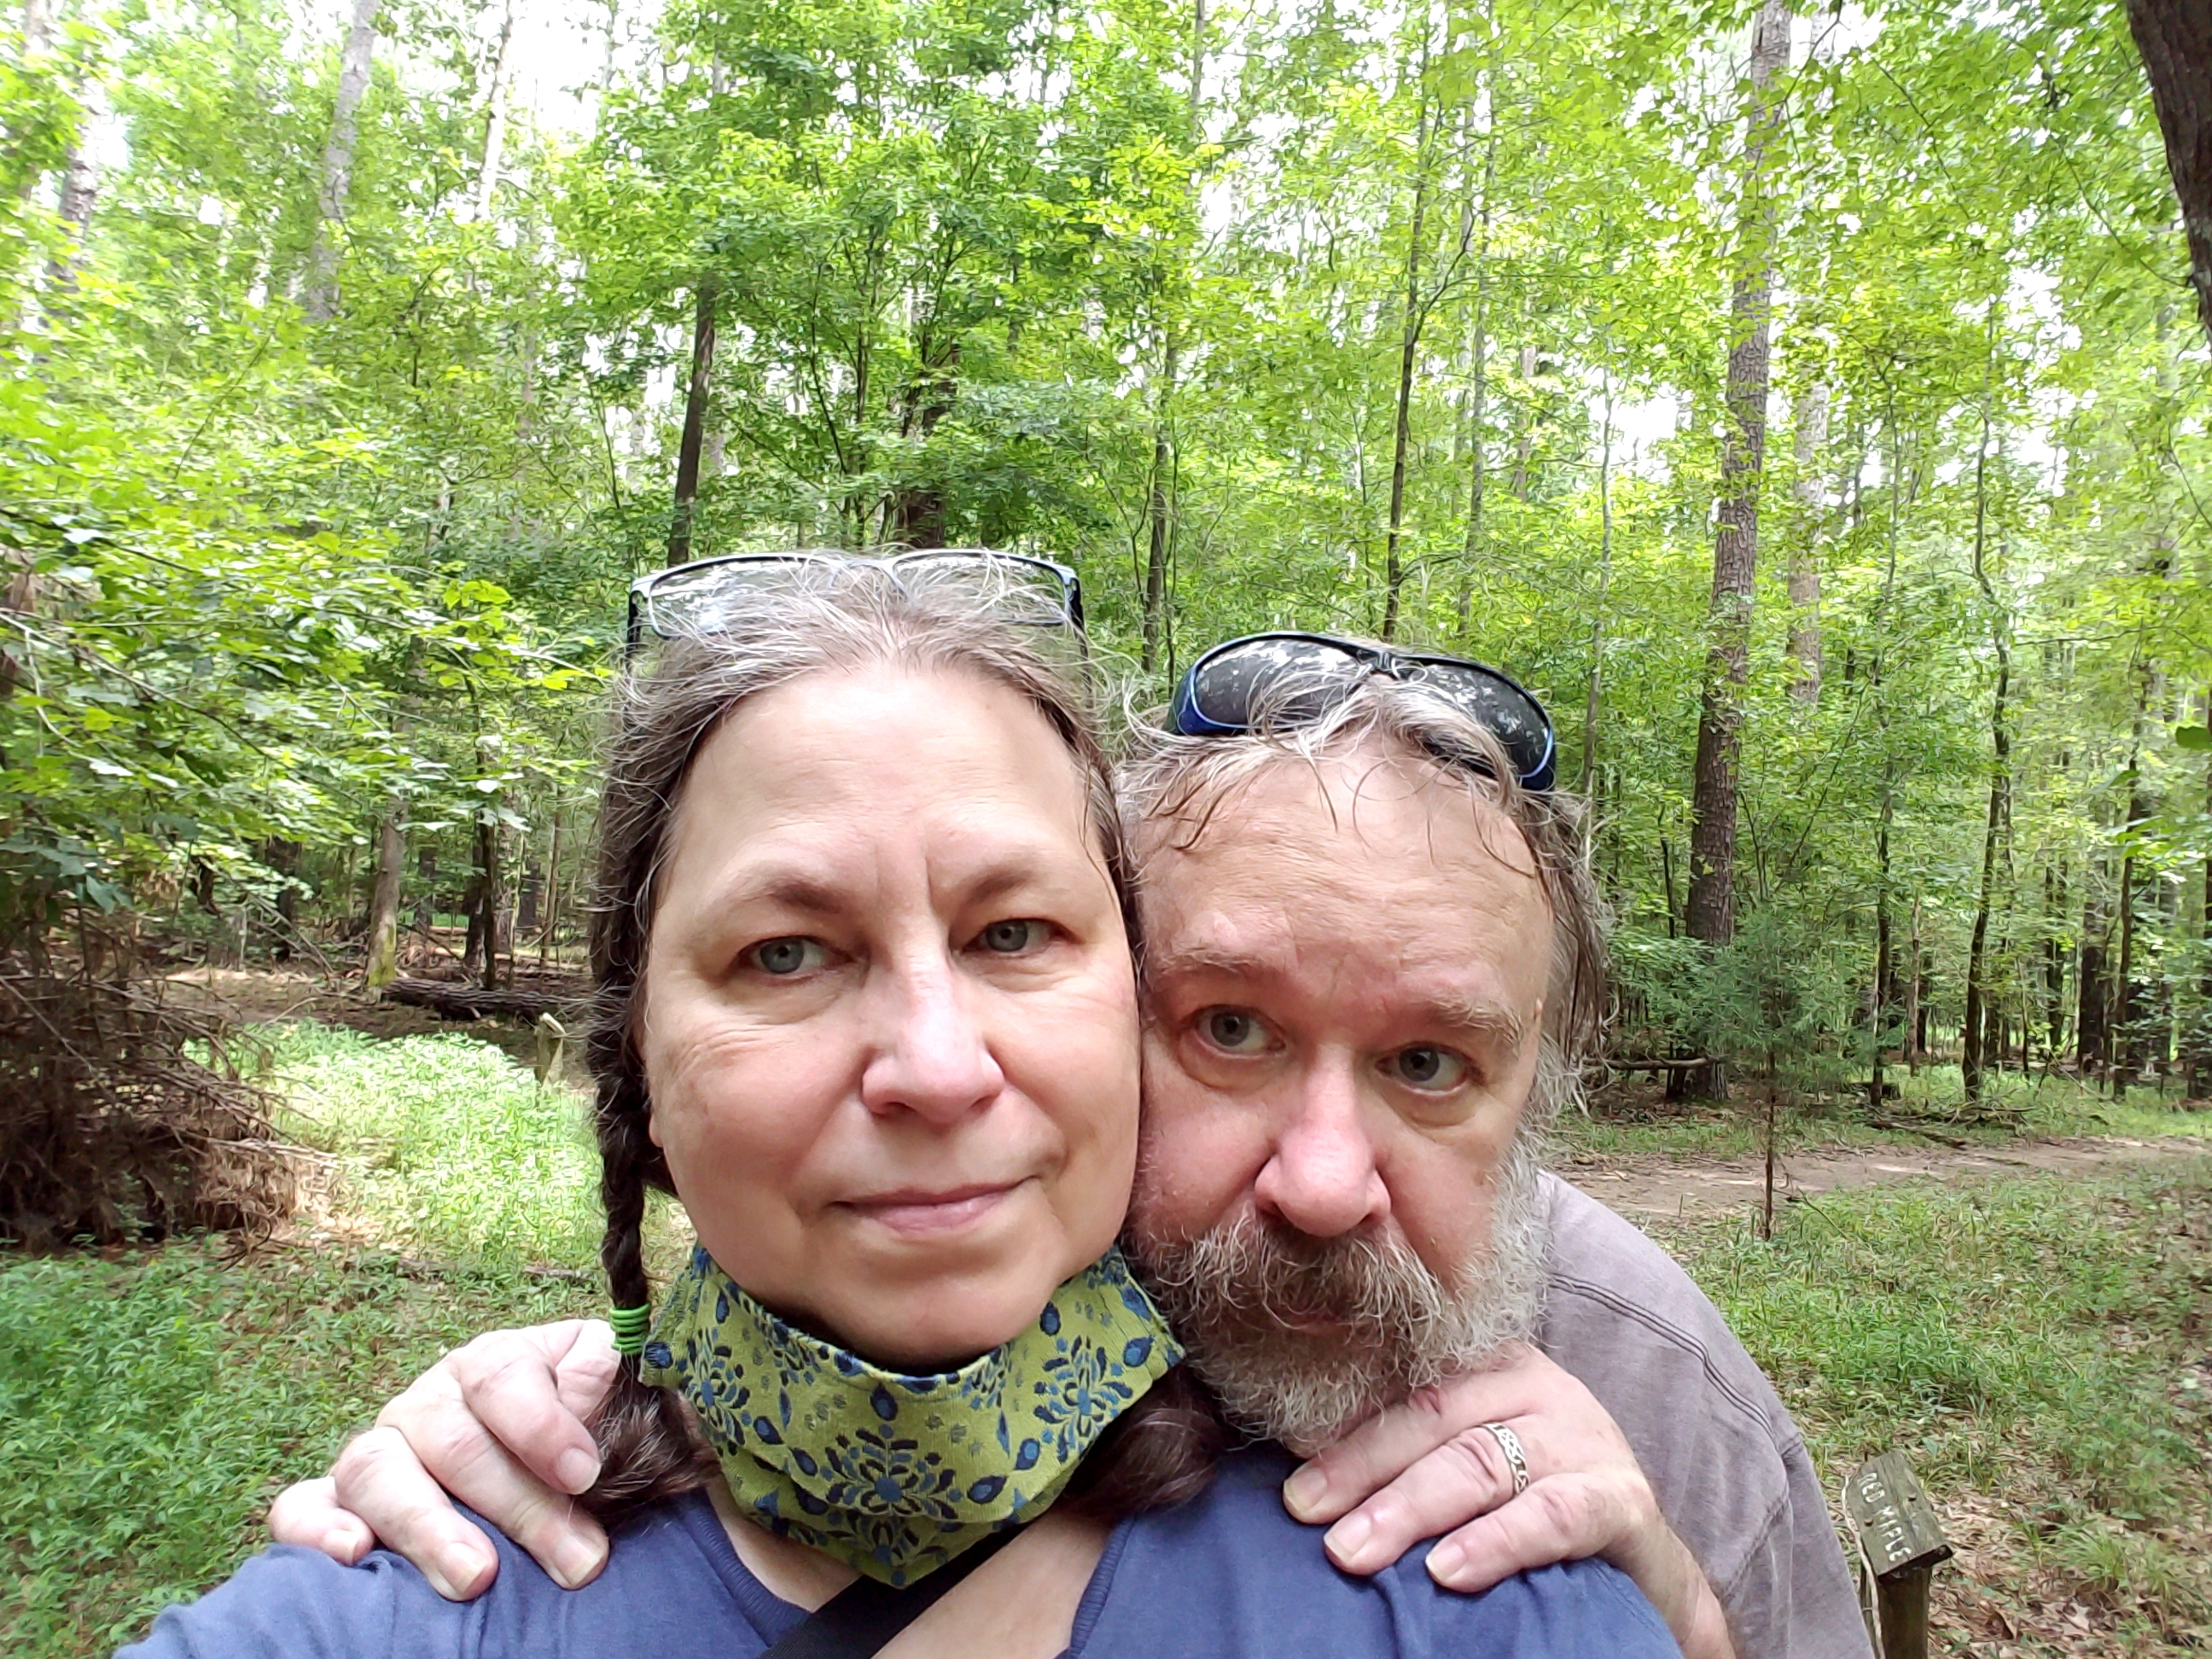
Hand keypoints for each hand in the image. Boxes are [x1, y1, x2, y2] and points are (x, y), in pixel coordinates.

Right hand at [267, 1319, 621, 1600]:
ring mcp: (377, 1450)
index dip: (540, 1421)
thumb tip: (589, 1381)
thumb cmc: (578, 1438)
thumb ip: (602, 1380)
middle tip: (573, 1560)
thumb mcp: (605, 1397)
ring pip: (376, 1469)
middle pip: (453, 1440)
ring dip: (428, 1526)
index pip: (500, 1374)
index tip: (582, 1473)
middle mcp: (427, 1402)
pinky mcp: (336, 1501)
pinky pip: (301, 1506)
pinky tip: (354, 1555)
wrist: (542, 1475)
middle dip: (519, 1505)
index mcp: (491, 1365)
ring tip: (477, 1577)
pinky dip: (317, 1529)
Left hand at [1280, 1343, 1734, 1658]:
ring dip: (1410, 1507)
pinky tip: (1448, 1570)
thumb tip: (1299, 1460)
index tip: (1283, 1449)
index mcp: (1489, 1365)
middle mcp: (1537, 1385)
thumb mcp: (1466, 1462)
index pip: (1405, 1377)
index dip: (1342, 1413)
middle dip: (1361, 1463)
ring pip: (1482, 1461)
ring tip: (1354, 1550)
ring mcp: (1584, 1437)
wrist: (1642, 1564)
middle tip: (1303, 1509)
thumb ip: (1404, 1449)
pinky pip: (1555, 1515)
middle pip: (1434, 1412)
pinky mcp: (1623, 1499)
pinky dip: (1497, 1542)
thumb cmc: (1529, 1507)